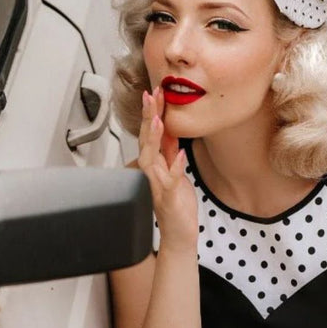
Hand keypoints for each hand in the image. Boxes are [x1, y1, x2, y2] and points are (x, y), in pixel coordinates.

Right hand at [138, 86, 198, 252]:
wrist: (179, 236)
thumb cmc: (177, 206)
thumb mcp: (175, 172)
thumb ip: (170, 152)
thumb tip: (169, 128)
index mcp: (156, 166)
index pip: (151, 134)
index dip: (152, 113)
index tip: (155, 91)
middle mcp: (152, 174)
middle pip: (146, 141)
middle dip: (148, 117)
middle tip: (151, 95)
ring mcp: (158, 187)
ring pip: (151, 159)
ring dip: (154, 138)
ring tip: (158, 119)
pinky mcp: (169, 200)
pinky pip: (170, 182)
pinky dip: (175, 168)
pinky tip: (181, 154)